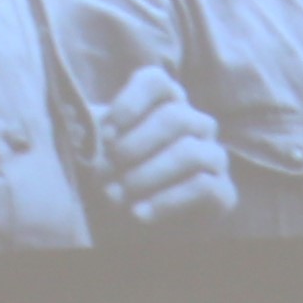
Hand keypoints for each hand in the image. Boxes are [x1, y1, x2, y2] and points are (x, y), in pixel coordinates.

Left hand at [92, 62, 237, 227]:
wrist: (132, 220)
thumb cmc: (112, 176)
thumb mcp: (93, 148)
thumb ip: (88, 130)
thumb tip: (79, 124)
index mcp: (164, 104)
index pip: (156, 82)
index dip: (131, 102)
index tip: (106, 132)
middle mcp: (195, 124)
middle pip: (176, 118)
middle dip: (134, 146)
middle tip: (105, 170)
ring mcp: (213, 157)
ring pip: (190, 153)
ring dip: (147, 175)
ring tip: (117, 194)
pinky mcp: (223, 192)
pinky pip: (203, 188)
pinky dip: (165, 201)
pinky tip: (138, 212)